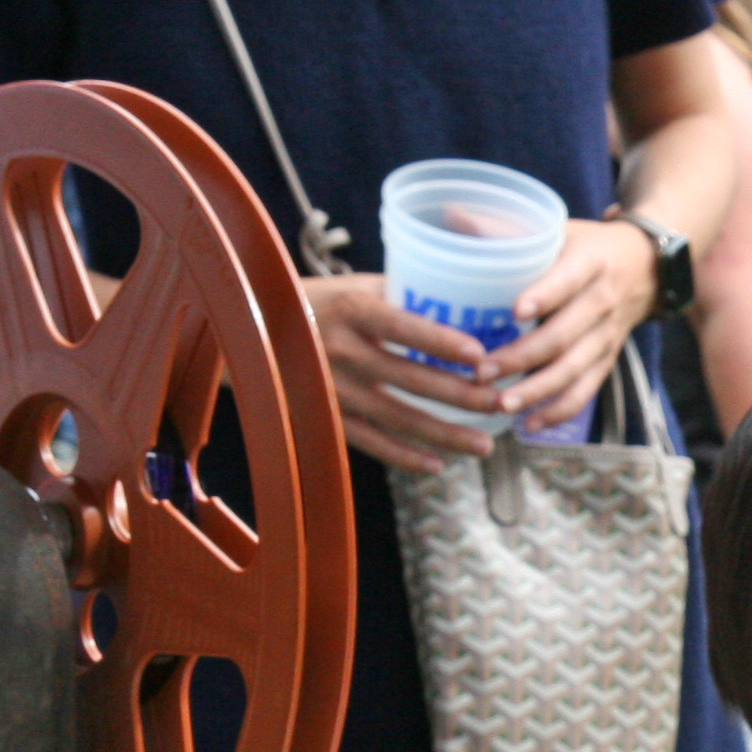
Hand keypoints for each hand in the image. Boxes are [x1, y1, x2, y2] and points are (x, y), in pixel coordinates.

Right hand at [298, 273, 503, 472]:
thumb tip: (465, 299)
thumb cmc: (318, 300)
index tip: (481, 356)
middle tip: (501, 404)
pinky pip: (369, 441)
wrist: (250, 329)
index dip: (441, 342)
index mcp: (353, 309)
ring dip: (444, 434)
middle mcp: (341, 349)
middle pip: (409, 378)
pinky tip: (437, 464)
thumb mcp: (352, 287)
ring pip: (396, 417)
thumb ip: (400, 294)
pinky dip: (404, 456)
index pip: (403, 326)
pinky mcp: (323, 416)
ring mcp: (332, 387)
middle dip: (461, 395)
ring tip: (485, 446)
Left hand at [476, 217, 661, 435]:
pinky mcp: (607, 359)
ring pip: (575, 369)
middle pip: (565, 335)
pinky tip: (529, 425)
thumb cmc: (586, 246)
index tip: (515, 312)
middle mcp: (602, 301)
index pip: (568, 280)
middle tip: (483, 372)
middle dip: (524, 357)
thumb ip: (507, 227)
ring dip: (538, 391)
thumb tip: (450, 214)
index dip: (545, 296)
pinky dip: (558, 411)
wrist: (646, 266)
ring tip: (502, 405)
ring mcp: (607, 335)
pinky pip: (586, 391)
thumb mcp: (557, 228)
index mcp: (589, 262)